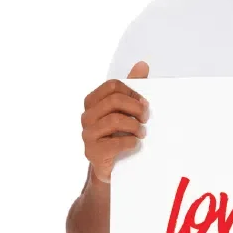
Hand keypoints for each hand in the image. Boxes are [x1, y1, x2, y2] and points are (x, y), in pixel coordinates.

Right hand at [81, 61, 149, 183]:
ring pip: (114, 120)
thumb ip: (131, 87)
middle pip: (114, 101)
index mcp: (93, 102)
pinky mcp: (93, 152)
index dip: (132, 92)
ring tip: (142, 133)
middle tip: (146, 118)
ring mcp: (88, 135)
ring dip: (135, 126)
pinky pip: (114, 142)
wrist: (111, 166)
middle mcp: (87, 116)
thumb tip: (142, 65)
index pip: (112, 86)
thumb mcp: (125, 110)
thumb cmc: (117, 134)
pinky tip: (135, 143)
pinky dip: (130, 142)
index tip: (144, 103)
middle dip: (135, 108)